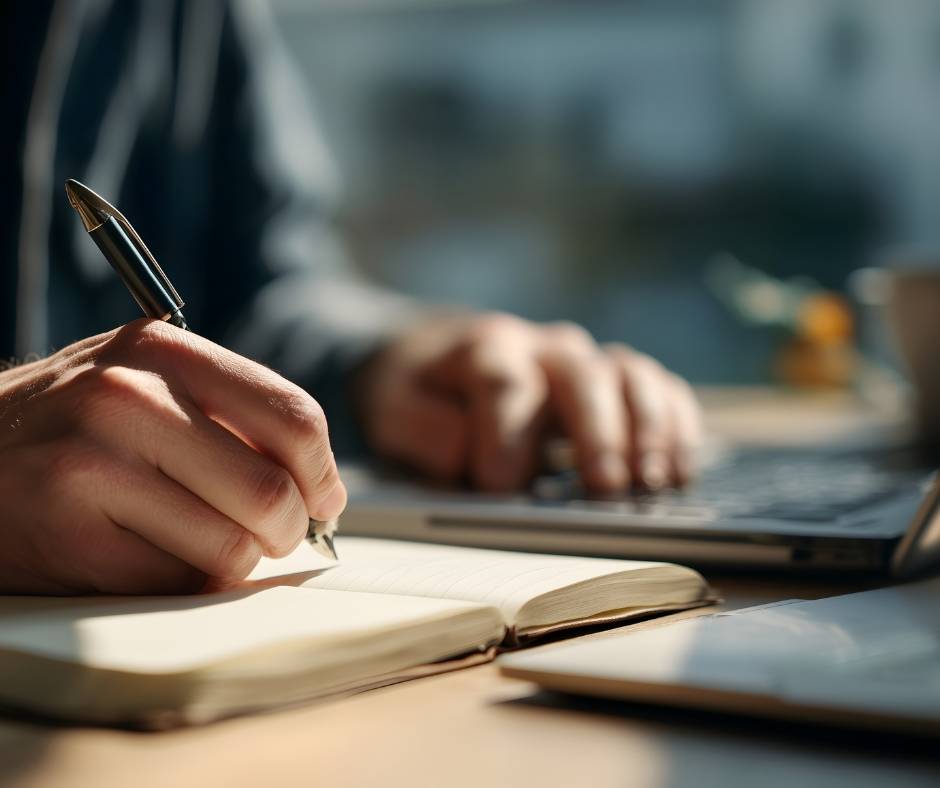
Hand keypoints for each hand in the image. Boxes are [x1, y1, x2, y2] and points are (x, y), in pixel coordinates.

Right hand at [0, 319, 345, 594]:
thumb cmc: (75, 424)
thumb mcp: (147, 381)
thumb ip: (230, 413)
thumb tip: (321, 485)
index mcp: (166, 352)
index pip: (294, 417)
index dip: (323, 473)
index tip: (323, 500)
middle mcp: (129, 399)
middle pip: (272, 492)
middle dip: (289, 530)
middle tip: (276, 536)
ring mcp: (93, 465)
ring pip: (232, 546)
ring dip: (238, 560)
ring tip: (210, 544)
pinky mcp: (69, 534)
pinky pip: (178, 582)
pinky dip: (186, 582)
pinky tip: (155, 557)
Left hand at [355, 313, 701, 492]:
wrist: (440, 358)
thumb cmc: (419, 391)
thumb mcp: (394, 408)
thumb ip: (422, 428)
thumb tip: (467, 454)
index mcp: (487, 349)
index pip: (505, 382)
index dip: (506, 434)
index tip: (501, 487)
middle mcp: (544, 347)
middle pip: (582, 376)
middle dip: (597, 433)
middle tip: (605, 488)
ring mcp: (586, 360)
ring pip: (630, 376)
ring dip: (648, 428)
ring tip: (652, 482)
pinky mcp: (614, 379)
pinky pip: (659, 388)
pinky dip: (677, 423)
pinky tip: (680, 468)